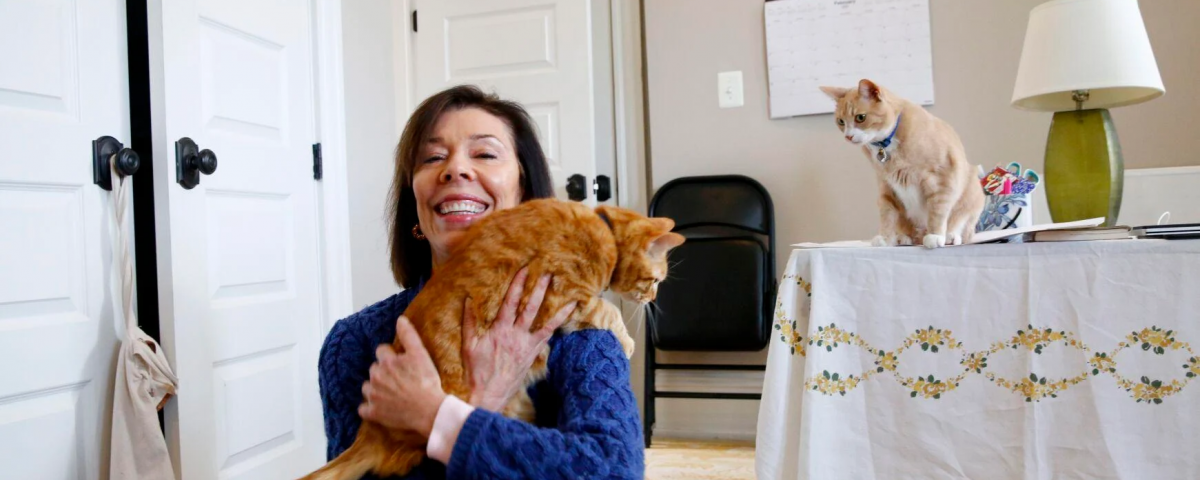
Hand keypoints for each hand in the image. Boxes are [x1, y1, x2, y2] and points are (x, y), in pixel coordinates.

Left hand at [359, 316, 445, 438]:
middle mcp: (376, 377)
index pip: (381, 351)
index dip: (391, 356)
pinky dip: (369, 408)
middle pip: (374, 369)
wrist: (429, 410)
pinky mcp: (373, 412)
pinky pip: (363, 409)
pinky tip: (380, 407)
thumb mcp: (421, 355)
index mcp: (387, 362)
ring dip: (375, 388)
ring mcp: (373, 396)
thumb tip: (400, 319)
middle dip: (383, 372)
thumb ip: (409, 336)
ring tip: (390, 393)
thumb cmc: (426, 382)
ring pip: (367, 387)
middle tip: (398, 379)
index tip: (401, 363)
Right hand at [463, 267, 576, 411]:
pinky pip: (548, 336)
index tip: (524, 270)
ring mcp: (527, 345)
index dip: (517, 285)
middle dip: (539, 289)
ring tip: (566, 292)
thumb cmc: (477, 370)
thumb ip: (469, 321)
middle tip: (548, 272)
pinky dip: (558, 324)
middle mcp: (516, 335)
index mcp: (500, 330)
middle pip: (530, 308)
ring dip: (555, 305)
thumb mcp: (469, 345)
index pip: (510, 302)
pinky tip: (568, 315)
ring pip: (544, 321)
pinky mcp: (533, 353)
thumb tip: (468, 300)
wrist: (489, 393)